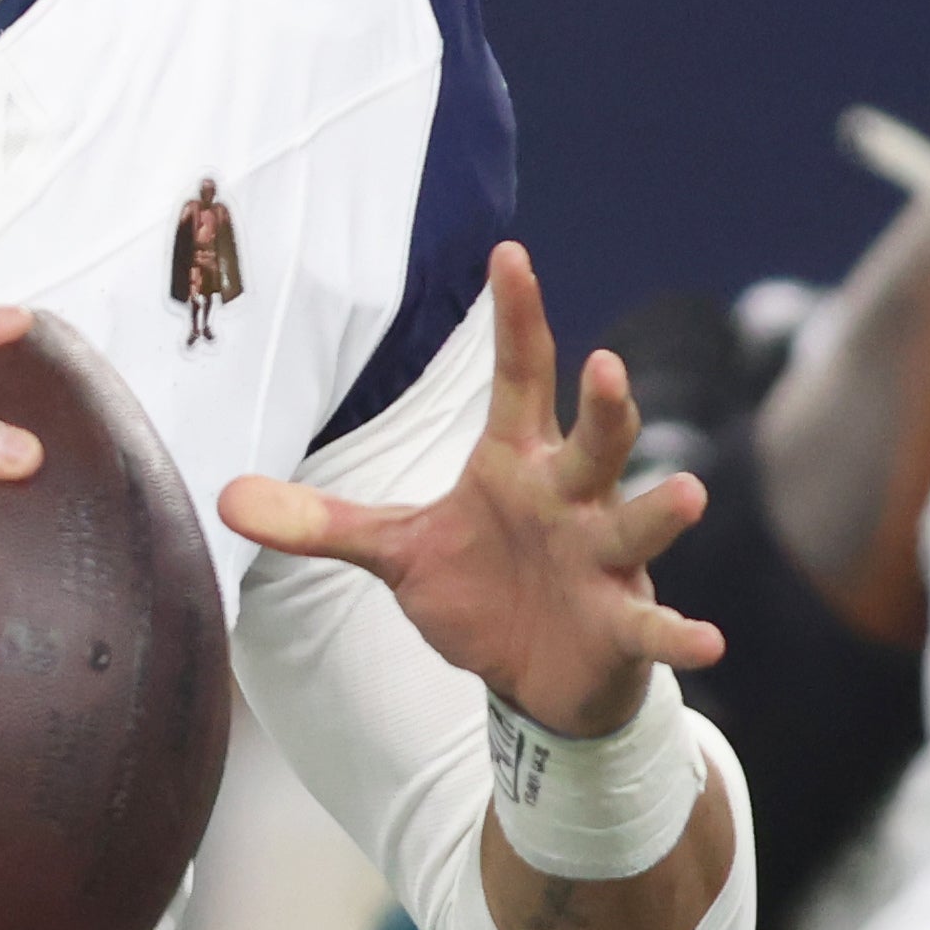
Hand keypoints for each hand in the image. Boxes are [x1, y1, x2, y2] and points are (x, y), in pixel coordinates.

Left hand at [220, 247, 725, 734]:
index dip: (517, 318)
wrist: (536, 675)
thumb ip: (323, 524)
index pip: (519, 379)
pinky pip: (654, 627)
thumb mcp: (397, 554)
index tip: (510, 254)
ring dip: (659, 510)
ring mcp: (602, 561)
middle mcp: (569, 500)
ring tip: (685, 493)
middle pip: (592, 443)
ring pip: (634, 524)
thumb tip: (222, 500)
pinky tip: (707, 643)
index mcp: (517, 466)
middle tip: (606, 365)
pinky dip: (680, 636)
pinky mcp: (621, 623)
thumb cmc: (480, 590)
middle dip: (604, 409)